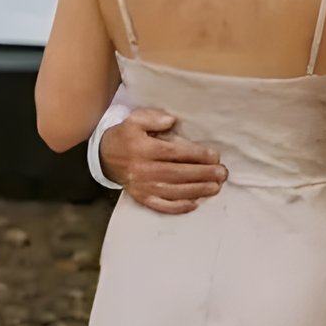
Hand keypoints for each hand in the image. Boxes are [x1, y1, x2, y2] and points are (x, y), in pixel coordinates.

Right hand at [101, 107, 225, 214]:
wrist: (103, 157)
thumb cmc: (124, 137)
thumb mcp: (134, 120)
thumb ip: (153, 118)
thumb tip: (172, 120)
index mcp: (143, 149)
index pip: (175, 153)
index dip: (197, 154)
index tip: (214, 155)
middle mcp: (144, 169)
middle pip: (179, 174)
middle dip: (203, 174)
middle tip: (222, 173)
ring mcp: (143, 186)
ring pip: (175, 191)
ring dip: (198, 190)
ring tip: (216, 187)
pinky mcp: (142, 198)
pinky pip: (163, 206)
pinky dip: (179, 207)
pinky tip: (195, 204)